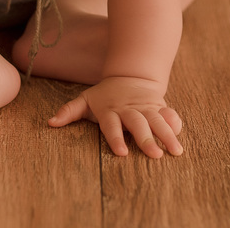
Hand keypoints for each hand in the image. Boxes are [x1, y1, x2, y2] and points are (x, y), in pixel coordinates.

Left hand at [48, 76, 182, 158]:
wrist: (131, 75)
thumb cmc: (105, 95)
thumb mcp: (85, 100)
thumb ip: (69, 112)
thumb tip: (50, 122)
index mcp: (111, 111)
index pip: (112, 126)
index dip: (116, 138)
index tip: (122, 153)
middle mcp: (130, 110)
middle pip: (138, 124)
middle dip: (147, 139)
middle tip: (155, 155)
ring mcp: (146, 108)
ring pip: (157, 121)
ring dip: (166, 135)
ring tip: (175, 151)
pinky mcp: (159, 106)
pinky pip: (169, 114)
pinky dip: (175, 123)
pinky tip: (179, 135)